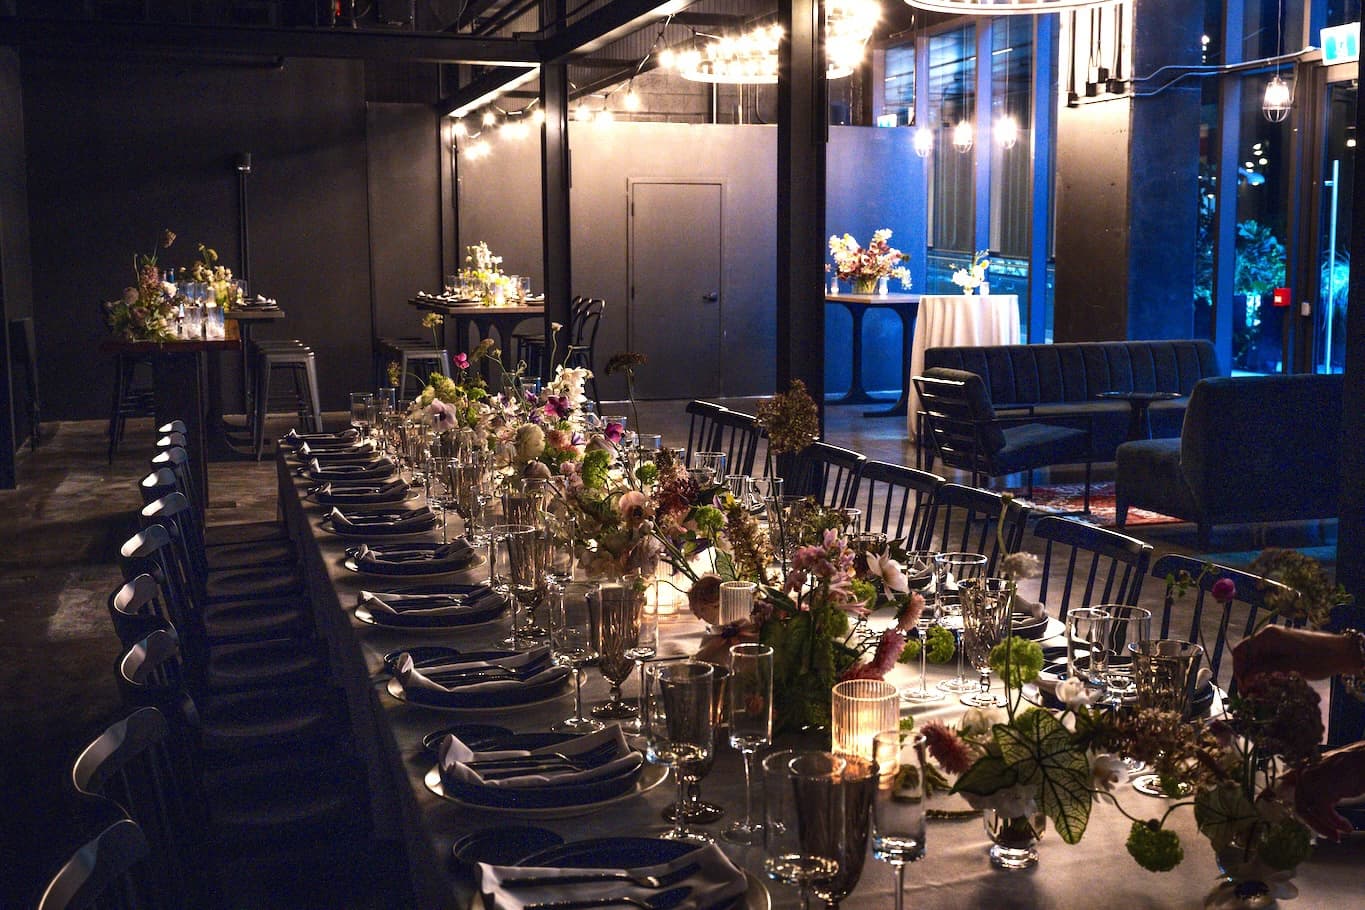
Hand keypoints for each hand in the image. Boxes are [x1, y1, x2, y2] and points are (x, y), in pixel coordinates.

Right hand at [1232, 626, 1360, 687]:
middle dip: (1246, 675)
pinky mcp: (1280, 647)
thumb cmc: (1317, 659)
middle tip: (1251, 695)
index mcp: (1267, 636)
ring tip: (1260, 693)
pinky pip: (1265, 659)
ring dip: (1255, 676)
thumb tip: (1244, 680)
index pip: (1241, 652)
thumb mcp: (1289, 668)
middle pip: (1246, 656)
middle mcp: (1267, 636)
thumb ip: (1264, 672)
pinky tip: (1268, 685)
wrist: (1341, 652)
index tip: (1243, 689)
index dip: (1238, 670)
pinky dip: (1264, 673)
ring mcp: (1274, 641)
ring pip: (1255, 659)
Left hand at [1287, 743, 1364, 839]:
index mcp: (1300, 771)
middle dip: (1315, 825)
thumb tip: (1307, 812)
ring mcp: (1311, 781)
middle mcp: (1302, 774)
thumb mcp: (1327, 779)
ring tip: (1339, 835)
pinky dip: (1336, 823)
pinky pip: (1325, 813)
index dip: (1287, 804)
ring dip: (1325, 827)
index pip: (1284, 789)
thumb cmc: (1351, 771)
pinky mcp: (1324, 789)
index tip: (1304, 820)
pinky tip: (1347, 828)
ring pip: (1310, 812)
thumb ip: (1314, 790)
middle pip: (1300, 807)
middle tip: (1331, 836)